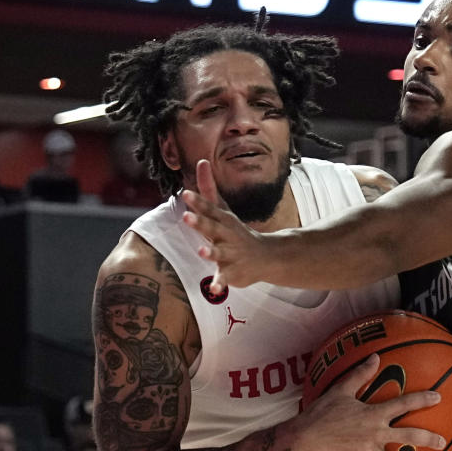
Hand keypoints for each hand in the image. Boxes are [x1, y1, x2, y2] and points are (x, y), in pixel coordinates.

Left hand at [181, 159, 274, 293]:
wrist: (266, 257)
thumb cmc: (236, 231)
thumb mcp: (223, 210)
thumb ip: (209, 188)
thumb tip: (201, 161)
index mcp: (223, 220)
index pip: (210, 209)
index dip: (198, 202)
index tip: (186, 194)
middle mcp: (227, 235)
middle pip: (213, 228)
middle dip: (201, 223)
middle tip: (186, 217)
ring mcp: (231, 254)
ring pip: (219, 254)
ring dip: (211, 252)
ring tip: (201, 252)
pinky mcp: (232, 272)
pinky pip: (224, 279)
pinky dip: (219, 284)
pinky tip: (212, 289)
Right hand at [286, 354, 444, 450]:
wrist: (304, 440)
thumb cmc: (321, 413)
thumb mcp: (340, 390)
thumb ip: (360, 375)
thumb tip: (375, 358)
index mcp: (373, 415)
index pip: (404, 404)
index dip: (422, 400)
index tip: (438, 398)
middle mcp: (375, 435)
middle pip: (409, 437)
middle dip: (428, 439)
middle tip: (442, 441)